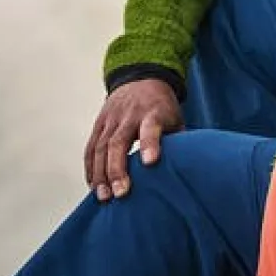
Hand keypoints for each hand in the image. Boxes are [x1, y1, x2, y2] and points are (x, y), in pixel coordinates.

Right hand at [83, 79, 182, 201]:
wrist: (140, 78)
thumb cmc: (162, 107)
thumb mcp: (175, 119)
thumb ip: (177, 143)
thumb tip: (184, 173)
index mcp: (153, 112)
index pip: (150, 127)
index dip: (149, 144)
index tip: (150, 162)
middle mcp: (129, 115)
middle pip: (118, 141)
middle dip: (118, 169)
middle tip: (121, 193)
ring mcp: (111, 119)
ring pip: (101, 146)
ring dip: (101, 174)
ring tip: (104, 197)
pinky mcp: (99, 123)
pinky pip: (91, 147)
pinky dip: (90, 168)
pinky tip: (94, 186)